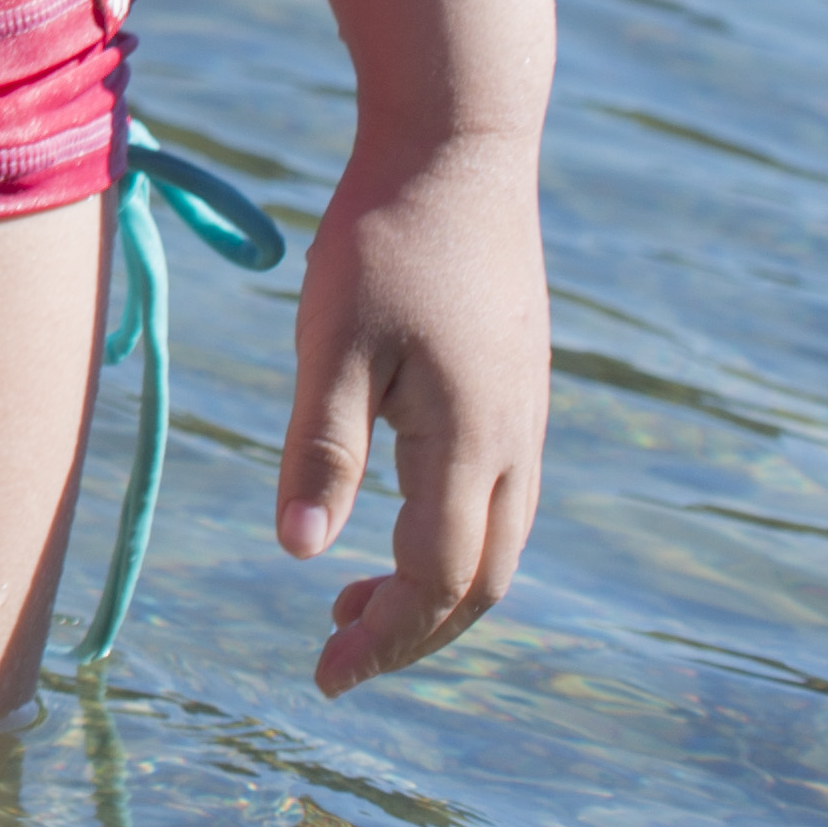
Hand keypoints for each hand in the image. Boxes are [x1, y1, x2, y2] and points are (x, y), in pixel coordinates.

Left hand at [272, 127, 545, 692]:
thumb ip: (319, 449)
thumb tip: (301, 555)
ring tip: (351, 602)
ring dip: (431, 590)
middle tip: (335, 654)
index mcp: (470, 445)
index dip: (385, 641)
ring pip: (496, 545)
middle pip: (480, 584)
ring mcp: (527, 419)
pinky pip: (498, 499)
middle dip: (413, 633)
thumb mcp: (331, 342)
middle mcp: (516, 446)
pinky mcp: (519, 391)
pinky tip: (389, 523)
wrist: (459, 150)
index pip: (437, 584)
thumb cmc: (383, 238)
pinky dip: (448, 539)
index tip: (327, 676)